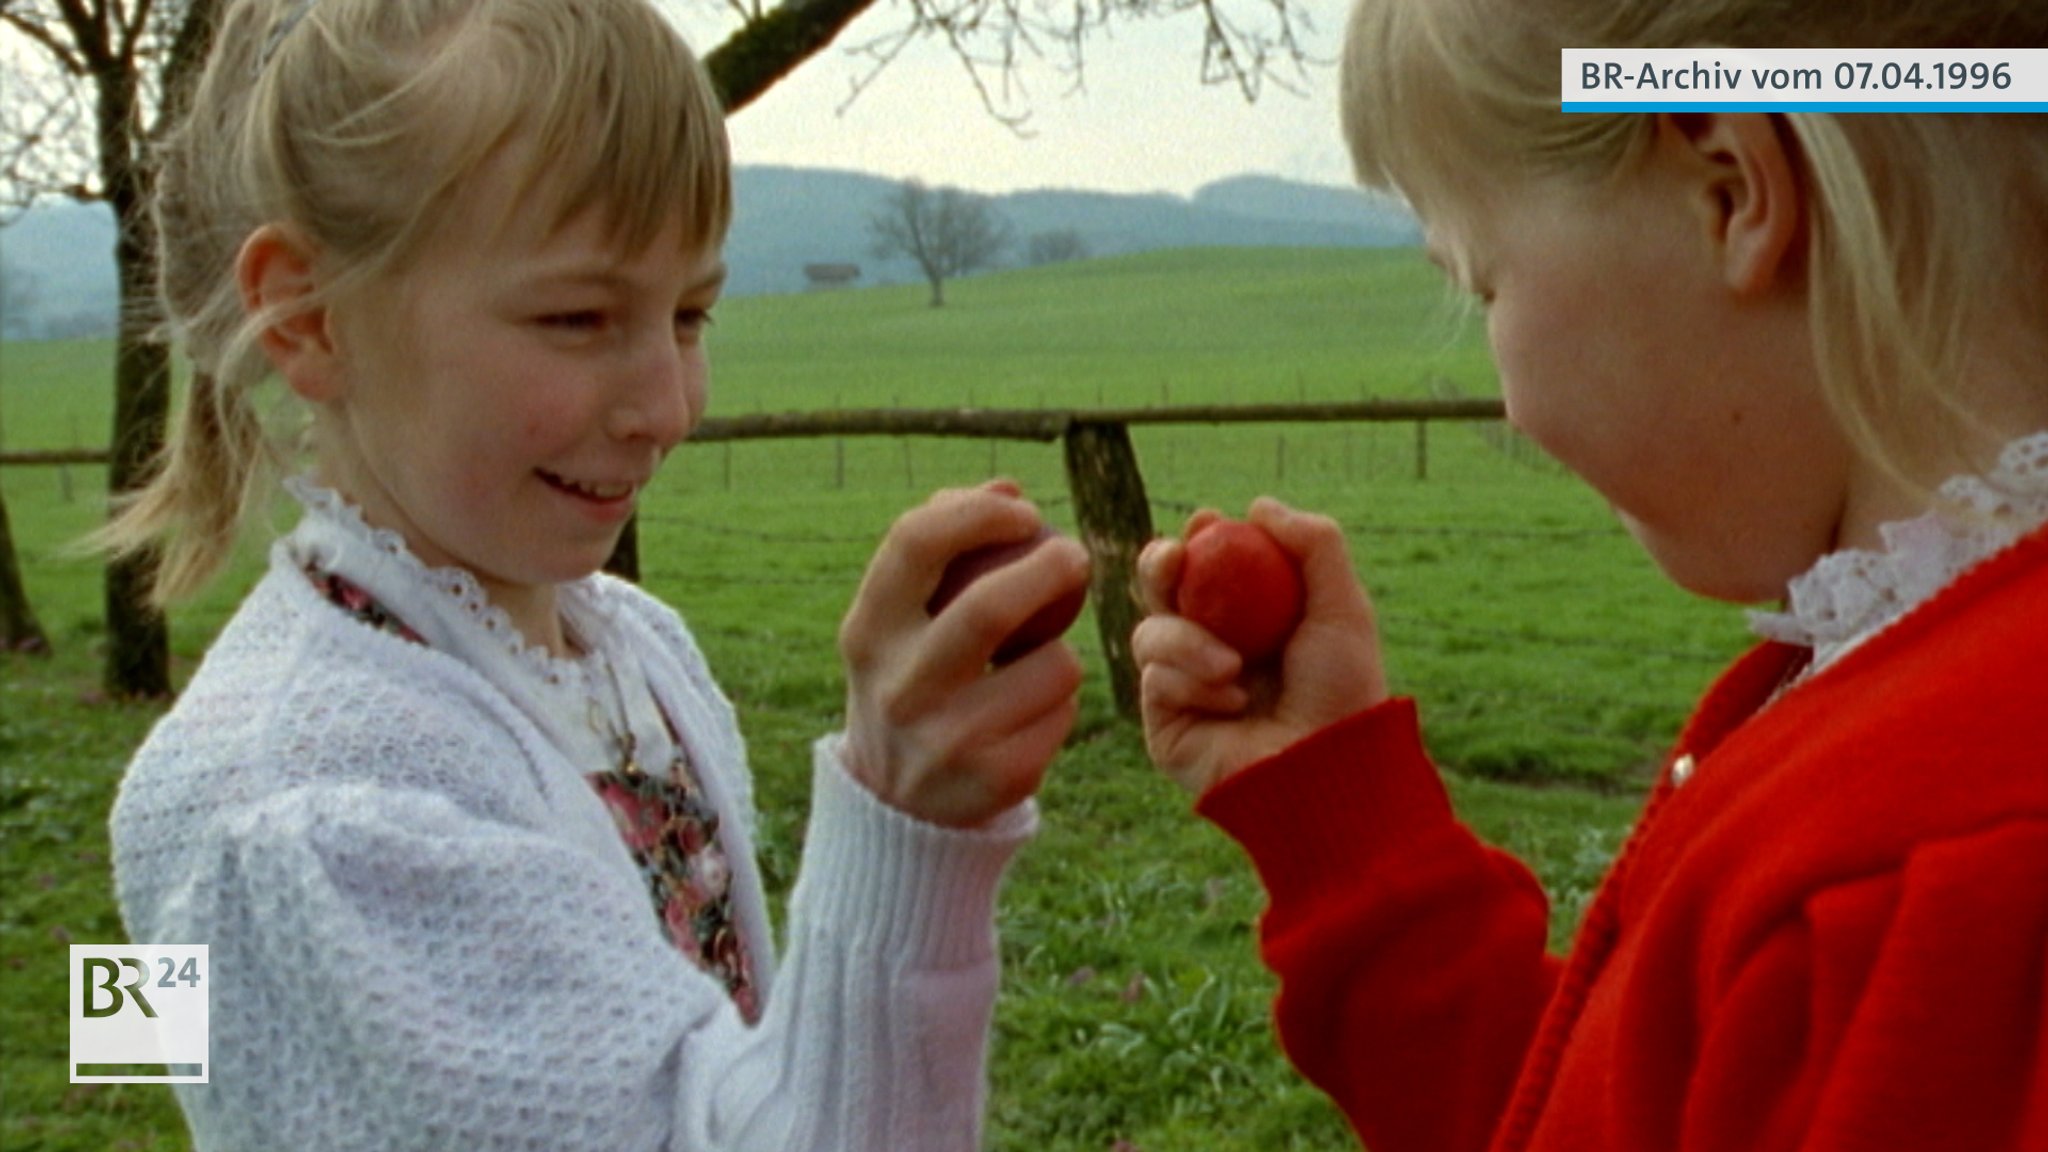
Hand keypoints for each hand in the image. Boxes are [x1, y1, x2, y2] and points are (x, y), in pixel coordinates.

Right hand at [839, 480, 1090, 827]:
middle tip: (1075, 557)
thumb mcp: (900, 620)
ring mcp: (946, 739)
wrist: (897, 804)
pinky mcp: (996, 779)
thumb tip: (1009, 488)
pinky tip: (1032, 713)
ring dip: (1062, 652)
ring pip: (1052, 665)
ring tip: (1037, 664)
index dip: (978, 512)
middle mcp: (900, 686)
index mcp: (868, 632)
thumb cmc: (912, 679)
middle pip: (990, 606)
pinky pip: (1063, 713)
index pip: (915, 542)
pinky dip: (1062, 702)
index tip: (1022, 510)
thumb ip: (943, 549)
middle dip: (1049, 568)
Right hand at [1132, 497, 1388, 794]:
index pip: (1208, 567)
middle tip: (1175, 558)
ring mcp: (1183, 688)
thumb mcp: (1343, 607)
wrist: (1325, 769)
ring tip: (1233, 669)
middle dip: (1158, 565)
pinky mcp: (1164, 724)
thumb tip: (1258, 505)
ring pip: (1148, 631)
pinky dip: (1191, 683)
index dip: (1199, 539)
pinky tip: (1231, 706)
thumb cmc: (1343, 692)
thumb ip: (1314, 545)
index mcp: (1251, 621)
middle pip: (1159, 591)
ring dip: (1187, 640)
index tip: (1207, 523)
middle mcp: (1210, 649)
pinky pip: (1154, 679)